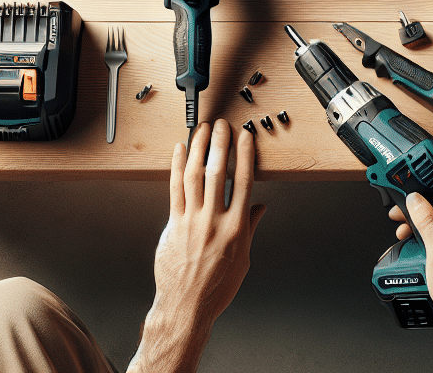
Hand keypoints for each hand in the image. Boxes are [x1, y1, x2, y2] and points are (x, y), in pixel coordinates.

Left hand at [131, 120, 265, 372]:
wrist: (186, 306)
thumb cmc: (215, 288)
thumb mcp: (243, 259)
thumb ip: (250, 229)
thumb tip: (259, 209)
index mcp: (235, 229)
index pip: (242, 182)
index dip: (244, 155)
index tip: (245, 138)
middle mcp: (213, 221)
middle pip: (216, 173)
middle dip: (219, 144)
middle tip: (221, 126)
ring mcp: (190, 221)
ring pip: (193, 176)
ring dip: (197, 149)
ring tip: (201, 131)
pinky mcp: (172, 224)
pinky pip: (174, 189)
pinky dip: (176, 167)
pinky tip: (179, 152)